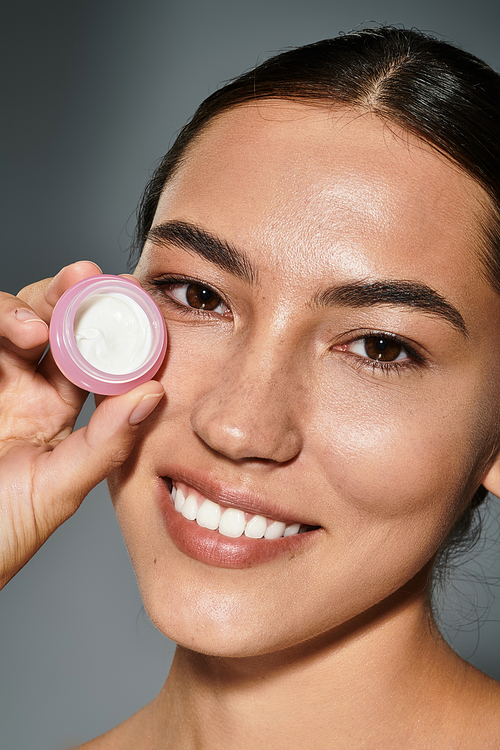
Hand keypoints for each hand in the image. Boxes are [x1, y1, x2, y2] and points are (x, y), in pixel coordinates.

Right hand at [0, 262, 163, 588]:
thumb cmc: (0, 531)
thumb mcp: (57, 489)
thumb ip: (106, 444)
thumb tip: (154, 394)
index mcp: (55, 408)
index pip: (90, 353)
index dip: (111, 324)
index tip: (133, 296)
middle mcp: (22, 387)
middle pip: (50, 321)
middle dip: (68, 294)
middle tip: (85, 276)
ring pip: (8, 318)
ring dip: (23, 307)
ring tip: (33, 328)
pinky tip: (14, 331)